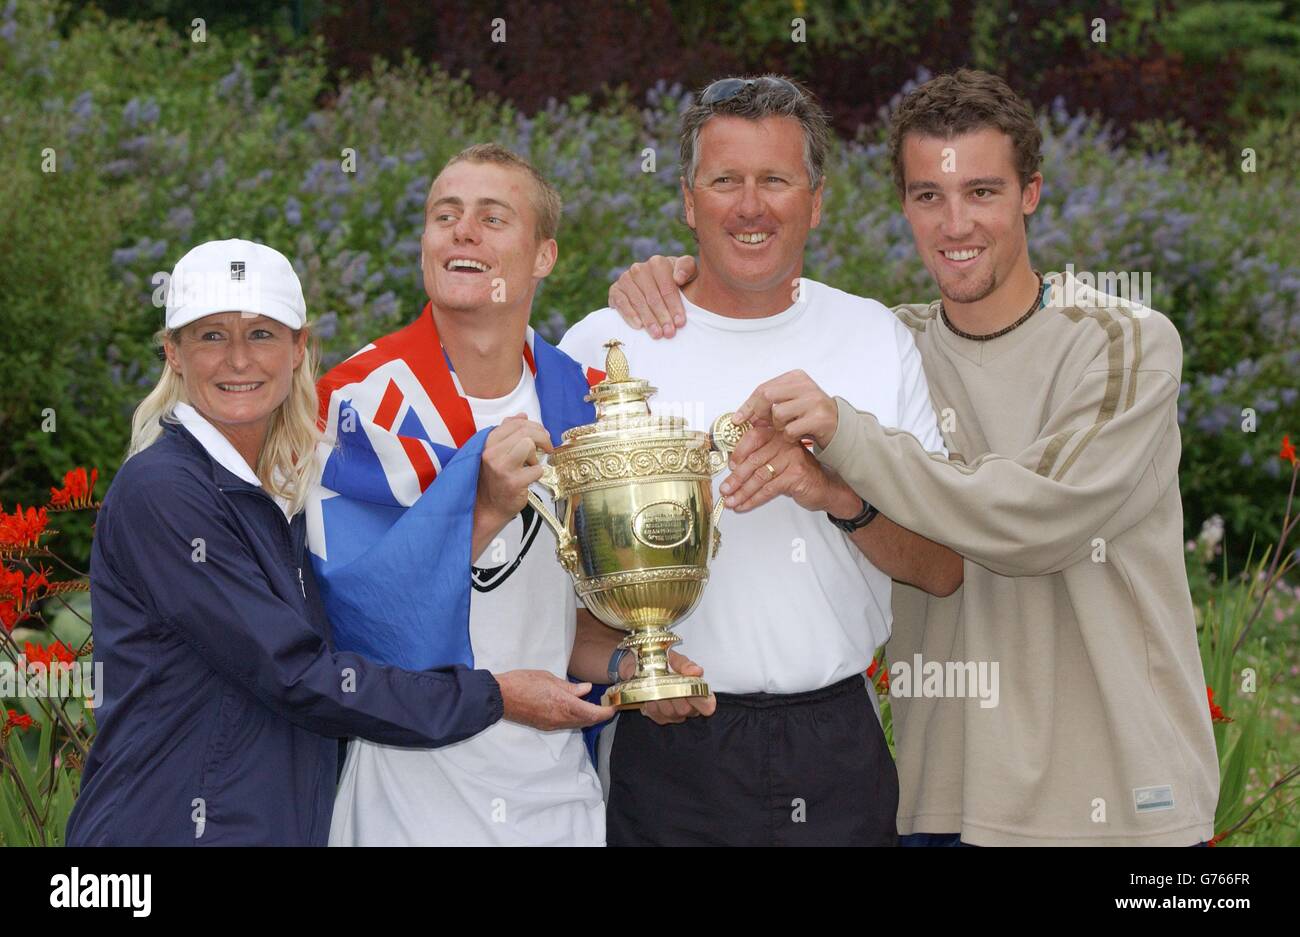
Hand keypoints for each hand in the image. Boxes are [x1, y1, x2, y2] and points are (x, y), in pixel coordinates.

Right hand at [476, 414, 551, 530]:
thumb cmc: (494, 478)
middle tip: (547, 446)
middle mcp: (492, 453)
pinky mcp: (513, 483)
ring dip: (536, 455)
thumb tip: (522, 415)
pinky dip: (538, 473)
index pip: (515, 423)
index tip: (542, 434)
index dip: (534, 426)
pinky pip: (537, 469)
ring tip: (531, 464)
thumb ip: (507, 431)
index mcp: (488, 442)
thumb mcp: (495, 451)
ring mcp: (502, 468)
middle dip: (542, 437)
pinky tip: (529, 478)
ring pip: (529, 445)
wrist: (487, 506)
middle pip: (525, 432)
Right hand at [496, 670, 616, 729]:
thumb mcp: (549, 678)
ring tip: (593, 704)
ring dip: (587, 717)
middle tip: (607, 703)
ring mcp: (552, 725)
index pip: (594, 714)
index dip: (608, 711)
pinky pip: (566, 724)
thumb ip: (570, 687)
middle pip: (588, 721)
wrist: (500, 697)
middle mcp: (561, 719)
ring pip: (577, 723)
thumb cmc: (523, 682)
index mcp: (565, 705)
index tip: (615, 705)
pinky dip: (575, 717)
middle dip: (600, 714)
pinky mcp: (545, 726)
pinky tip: (574, 707)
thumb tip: (586, 690)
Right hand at [609, 255, 696, 338]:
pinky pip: (622, 303)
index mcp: (658, 263)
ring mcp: (625, 278)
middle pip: (653, 297)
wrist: (655, 290)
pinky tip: (638, 327)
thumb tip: (678, 278)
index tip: (680, 323)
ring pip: (638, 302)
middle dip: (662, 317)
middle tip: (669, 333)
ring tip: (657, 334)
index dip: (674, 306)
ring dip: (648, 320)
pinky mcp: (615, 290)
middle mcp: (639, 268)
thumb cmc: (678, 283)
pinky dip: (629, 315)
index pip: (667, 288)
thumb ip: (687, 268)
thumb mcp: (689, 273)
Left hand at [621, 650, 716, 724]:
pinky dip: (651, 703)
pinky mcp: (660, 718)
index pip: (708, 706)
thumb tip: (696, 671)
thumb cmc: (663, 662)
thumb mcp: (674, 658)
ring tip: (655, 685)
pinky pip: (657, 715)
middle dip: (674, 694)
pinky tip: (649, 693)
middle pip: (686, 710)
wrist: (641, 664)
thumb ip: (685, 664)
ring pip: (670, 713)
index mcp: (698, 691)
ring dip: (661, 698)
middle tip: (665, 681)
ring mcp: (674, 715)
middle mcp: (688, 707)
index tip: (690, 690)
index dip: (701, 701)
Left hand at [719, 423, 858, 514]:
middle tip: (725, 489)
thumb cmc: (801, 473)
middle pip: (754, 460)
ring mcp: (791, 458)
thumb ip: (762, 458)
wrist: (827, 487)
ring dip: (742, 492)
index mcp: (779, 435)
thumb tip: (734, 468)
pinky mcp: (795, 475)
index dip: (738, 453)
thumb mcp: (780, 460)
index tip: (729, 468)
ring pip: (759, 477)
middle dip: (736, 478)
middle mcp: (785, 442)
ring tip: (731, 501)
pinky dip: (753, 499)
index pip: (753, 437)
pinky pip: (768, 489)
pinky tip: (744, 505)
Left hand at [732, 370, 838, 449]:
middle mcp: (806, 385)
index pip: (764, 388)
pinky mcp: (819, 418)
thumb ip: (770, 404)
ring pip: (778, 414)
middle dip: (760, 414)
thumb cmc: (810, 415)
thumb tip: (742, 416)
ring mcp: (814, 401)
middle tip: (762, 425)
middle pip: (767, 396)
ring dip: (778, 427)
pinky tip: (797, 435)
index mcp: (796, 377)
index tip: (737, 419)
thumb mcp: (791, 403)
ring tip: (788, 428)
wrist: (839, 426)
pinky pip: (790, 430)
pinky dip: (789, 437)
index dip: (748, 405)